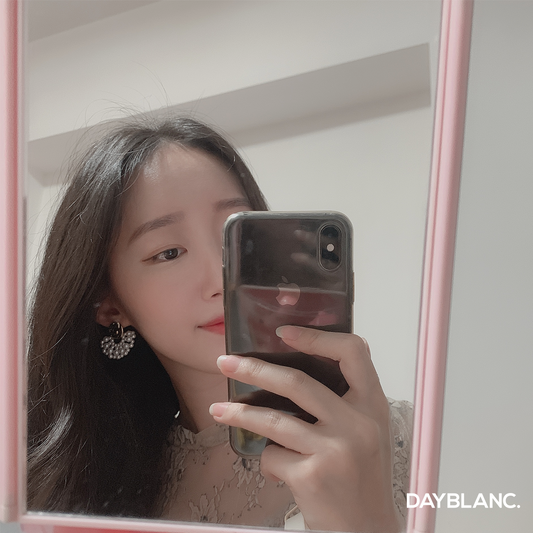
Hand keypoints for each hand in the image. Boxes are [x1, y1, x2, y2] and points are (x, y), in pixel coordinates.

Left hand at [210, 326, 400, 532]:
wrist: (367, 530)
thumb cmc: (360, 478)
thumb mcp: (363, 432)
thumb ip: (340, 403)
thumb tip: (287, 375)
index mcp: (373, 404)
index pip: (353, 352)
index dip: (317, 337)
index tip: (284, 333)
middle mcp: (359, 423)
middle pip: (297, 381)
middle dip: (254, 370)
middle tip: (226, 363)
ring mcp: (336, 449)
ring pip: (274, 419)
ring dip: (239, 414)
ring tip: (218, 411)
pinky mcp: (313, 476)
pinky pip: (273, 456)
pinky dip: (268, 461)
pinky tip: (276, 471)